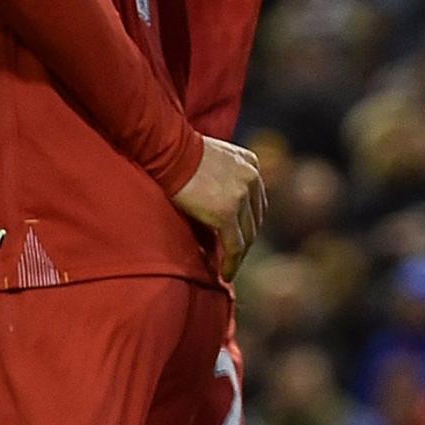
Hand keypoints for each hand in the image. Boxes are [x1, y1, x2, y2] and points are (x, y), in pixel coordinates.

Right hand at [174, 137, 266, 266]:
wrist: (168, 150)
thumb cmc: (180, 152)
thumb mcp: (214, 155)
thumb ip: (225, 173)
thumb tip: (220, 198)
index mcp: (251, 164)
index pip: (256, 201)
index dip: (248, 222)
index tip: (239, 237)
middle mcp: (252, 179)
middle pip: (254, 220)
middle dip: (245, 241)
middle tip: (233, 258)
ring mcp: (241, 196)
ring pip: (247, 237)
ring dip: (238, 256)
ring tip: (228, 269)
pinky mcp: (226, 213)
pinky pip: (233, 246)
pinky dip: (231, 263)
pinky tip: (224, 274)